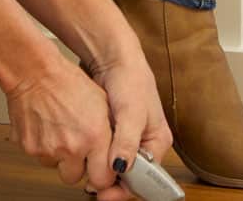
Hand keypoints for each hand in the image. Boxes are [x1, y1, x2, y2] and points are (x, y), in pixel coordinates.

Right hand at [6, 54, 119, 193]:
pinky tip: (47, 126)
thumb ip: (109, 135)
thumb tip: (116, 155)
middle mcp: (72, 147)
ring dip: (59, 156)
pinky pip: (40, 157)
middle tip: (76, 146)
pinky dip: (43, 146)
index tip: (99, 167)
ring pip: (56, 167)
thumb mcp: (101, 103)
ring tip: (60, 130)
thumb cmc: (67, 81)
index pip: (103, 180)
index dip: (101, 174)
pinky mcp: (29, 149)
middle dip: (77, 166)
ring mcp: (49, 150)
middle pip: (76, 178)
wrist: (34, 71)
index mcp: (94, 136)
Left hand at [85, 50, 173, 200]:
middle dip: (110, 183)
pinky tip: (84, 159)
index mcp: (158, 142)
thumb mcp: (131, 111)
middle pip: (129, 177)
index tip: (104, 195)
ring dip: (101, 171)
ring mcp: (128, 139)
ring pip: (114, 167)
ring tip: (86, 173)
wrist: (111, 56)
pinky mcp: (113, 133)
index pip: (145, 179)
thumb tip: (120, 169)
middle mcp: (145, 144)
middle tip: (90, 188)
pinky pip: (104, 153)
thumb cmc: (129, 78)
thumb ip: (127, 141)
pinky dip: (95, 157)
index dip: (125, 190)